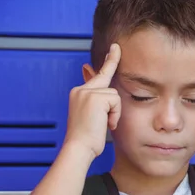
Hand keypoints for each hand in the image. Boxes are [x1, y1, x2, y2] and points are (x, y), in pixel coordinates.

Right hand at [63, 43, 121, 159]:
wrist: (79, 147)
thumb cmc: (87, 137)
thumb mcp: (93, 115)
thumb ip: (98, 101)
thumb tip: (104, 98)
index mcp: (79, 94)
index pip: (96, 75)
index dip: (107, 61)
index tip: (114, 49)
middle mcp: (81, 90)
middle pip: (106, 76)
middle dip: (112, 60)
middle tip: (116, 46)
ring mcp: (86, 92)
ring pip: (114, 95)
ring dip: (114, 111)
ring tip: (104, 123)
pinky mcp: (95, 97)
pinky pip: (116, 101)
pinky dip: (115, 114)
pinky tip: (105, 123)